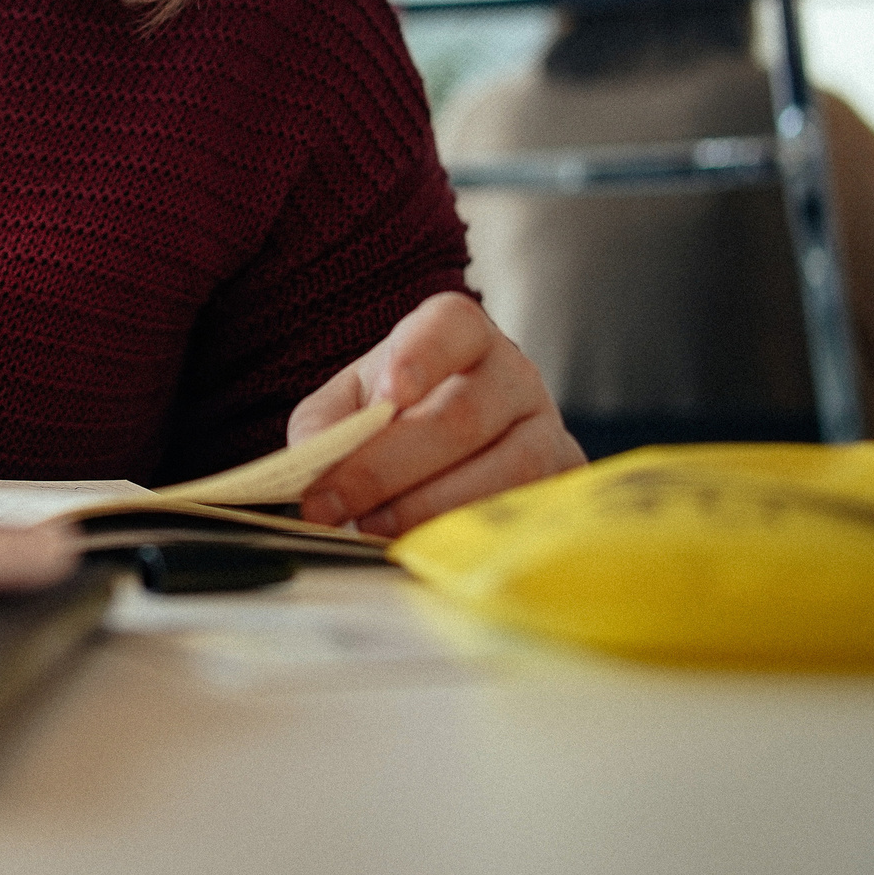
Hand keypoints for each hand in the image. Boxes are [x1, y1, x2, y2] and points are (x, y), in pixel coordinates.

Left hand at [289, 292, 582, 536]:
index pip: (451, 326)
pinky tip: (425, 548)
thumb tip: (311, 462)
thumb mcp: (352, 402)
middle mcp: (512, 374)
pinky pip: (526, 514)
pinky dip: (469, 536)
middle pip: (462, 416)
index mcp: (459, 334)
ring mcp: (546, 429)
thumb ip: (325, 425)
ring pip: (504, 470)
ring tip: (372, 529)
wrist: (467, 444)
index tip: (390, 394)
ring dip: (427, 509)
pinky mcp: (562, 485)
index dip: (422, 357)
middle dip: (386, 468)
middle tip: (332, 505)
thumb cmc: (400, 414)